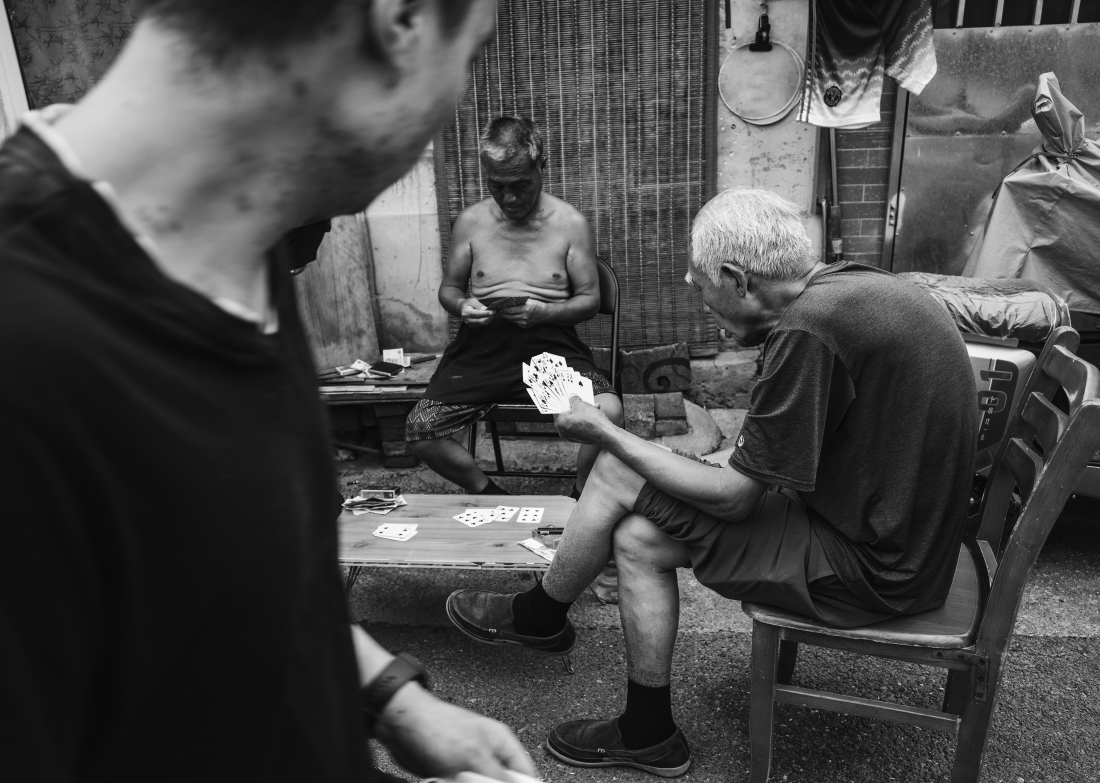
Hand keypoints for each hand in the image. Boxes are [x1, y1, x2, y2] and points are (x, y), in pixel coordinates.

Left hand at [375, 683, 536, 781]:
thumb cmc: (437, 726)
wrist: (401, 725)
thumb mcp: (474, 756)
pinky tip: (442, 779)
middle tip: (471, 781)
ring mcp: (468, 765)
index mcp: (501, 743)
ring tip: (451, 778)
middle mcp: (487, 754)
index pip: (525, 773)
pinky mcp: (450, 774)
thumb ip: (498, 778)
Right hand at [461, 298, 494, 326]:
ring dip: (489, 319)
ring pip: (482, 324)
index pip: (478, 314)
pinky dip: (487, 321)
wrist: (461, 309)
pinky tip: (489, 317)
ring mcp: (469, 324)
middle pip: (481, 321)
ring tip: (493, 314)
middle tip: (494, 312)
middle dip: (489, 317)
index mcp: (466, 312)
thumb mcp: (473, 301)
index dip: (486, 313)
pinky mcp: (472, 326)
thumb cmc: (468, 303)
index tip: (493, 311)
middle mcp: (467, 320)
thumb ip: (479, 305)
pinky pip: (482, 325)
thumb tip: (486, 309)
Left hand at [500, 300, 545, 328]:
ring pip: (510, 320)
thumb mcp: (527, 300)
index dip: (502, 308)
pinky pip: (514, 322)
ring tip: (503, 312)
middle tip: (498, 309)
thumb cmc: (535, 304)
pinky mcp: (524, 327)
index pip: (509, 309)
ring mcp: (524, 323)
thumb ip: (517, 301)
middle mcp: (524, 317)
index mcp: (525, 308)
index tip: (498, 306)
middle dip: (502, 313)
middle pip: (508, 316)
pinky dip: (511, 319)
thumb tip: (505, 301)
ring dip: (506, 316)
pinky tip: (510, 315)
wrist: (544, 314)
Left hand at [554, 396, 608, 444]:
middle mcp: (564, 432)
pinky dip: (586, 419)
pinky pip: (581, 425)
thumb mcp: (581, 405)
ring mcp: (572, 436)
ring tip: (592, 406)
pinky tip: (595, 412)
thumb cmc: (591, 421)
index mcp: (560, 424)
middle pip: (568, 415)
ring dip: (584, 412)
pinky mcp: (580, 438)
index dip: (564, 402)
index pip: (558, 410)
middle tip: (581, 400)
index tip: (568, 398)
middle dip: (576, 407)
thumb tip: (572, 396)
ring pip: (576, 420)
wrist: (605, 434)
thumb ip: (574, 399)